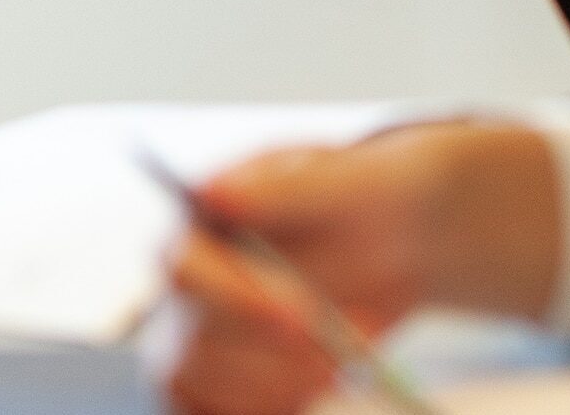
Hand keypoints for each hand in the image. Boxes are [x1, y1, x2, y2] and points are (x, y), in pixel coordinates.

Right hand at [164, 123, 560, 414]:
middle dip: (274, 356)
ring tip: (344, 356)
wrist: (386, 237)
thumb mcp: (339, 178)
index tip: (304, 319)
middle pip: (194, 343)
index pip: (182, 268)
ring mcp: (195, 333)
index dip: (236, 301)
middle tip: (343, 351)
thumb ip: (282, 188)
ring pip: (208, 386)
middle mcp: (190, 279)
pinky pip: (213, 410)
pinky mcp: (215, 380)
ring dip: (282, 383)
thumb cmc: (357, 195)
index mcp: (200, 217)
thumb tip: (212, 192)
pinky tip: (317, 377)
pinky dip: (269, 403)